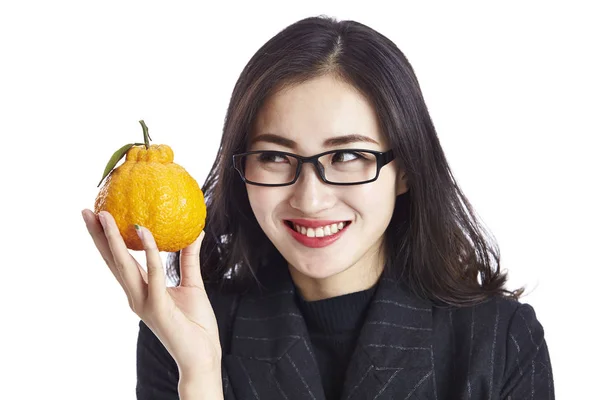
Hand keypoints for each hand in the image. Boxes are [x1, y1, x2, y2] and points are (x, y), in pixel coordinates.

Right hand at [82, 209, 221, 376]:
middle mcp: (136, 296)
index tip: (97, 216)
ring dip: (112, 239)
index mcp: (141, 291)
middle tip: (87, 210)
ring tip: (104, 216)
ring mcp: (143, 302)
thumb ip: (189, 258)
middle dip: (97, 236)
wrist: (202, 356)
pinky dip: (148, 252)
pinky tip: (143, 231)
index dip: (106, 240)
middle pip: (112, 261)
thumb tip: (195, 231)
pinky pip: (152, 274)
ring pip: (124, 265)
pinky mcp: (157, 307)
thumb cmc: (196, 324)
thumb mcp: (193, 284)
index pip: (119, 261)